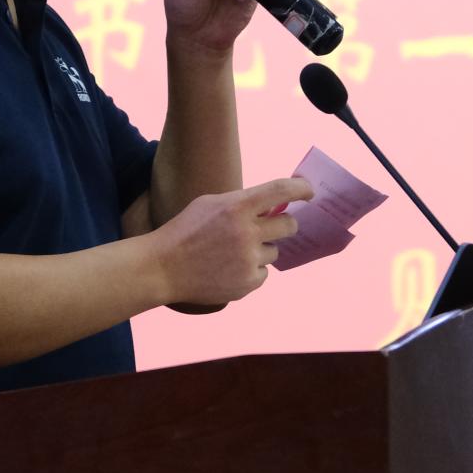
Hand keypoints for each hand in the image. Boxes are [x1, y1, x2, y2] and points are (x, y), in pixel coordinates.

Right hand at [148, 176, 312, 305]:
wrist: (163, 268)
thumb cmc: (184, 231)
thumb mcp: (209, 204)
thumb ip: (241, 202)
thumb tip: (270, 205)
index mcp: (237, 207)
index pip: (281, 190)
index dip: (301, 188)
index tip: (309, 192)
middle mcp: (247, 232)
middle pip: (289, 225)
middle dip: (284, 224)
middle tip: (271, 227)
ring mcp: (249, 260)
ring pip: (274, 252)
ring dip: (260, 250)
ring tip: (231, 253)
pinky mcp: (247, 283)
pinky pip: (263, 273)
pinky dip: (251, 271)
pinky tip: (228, 269)